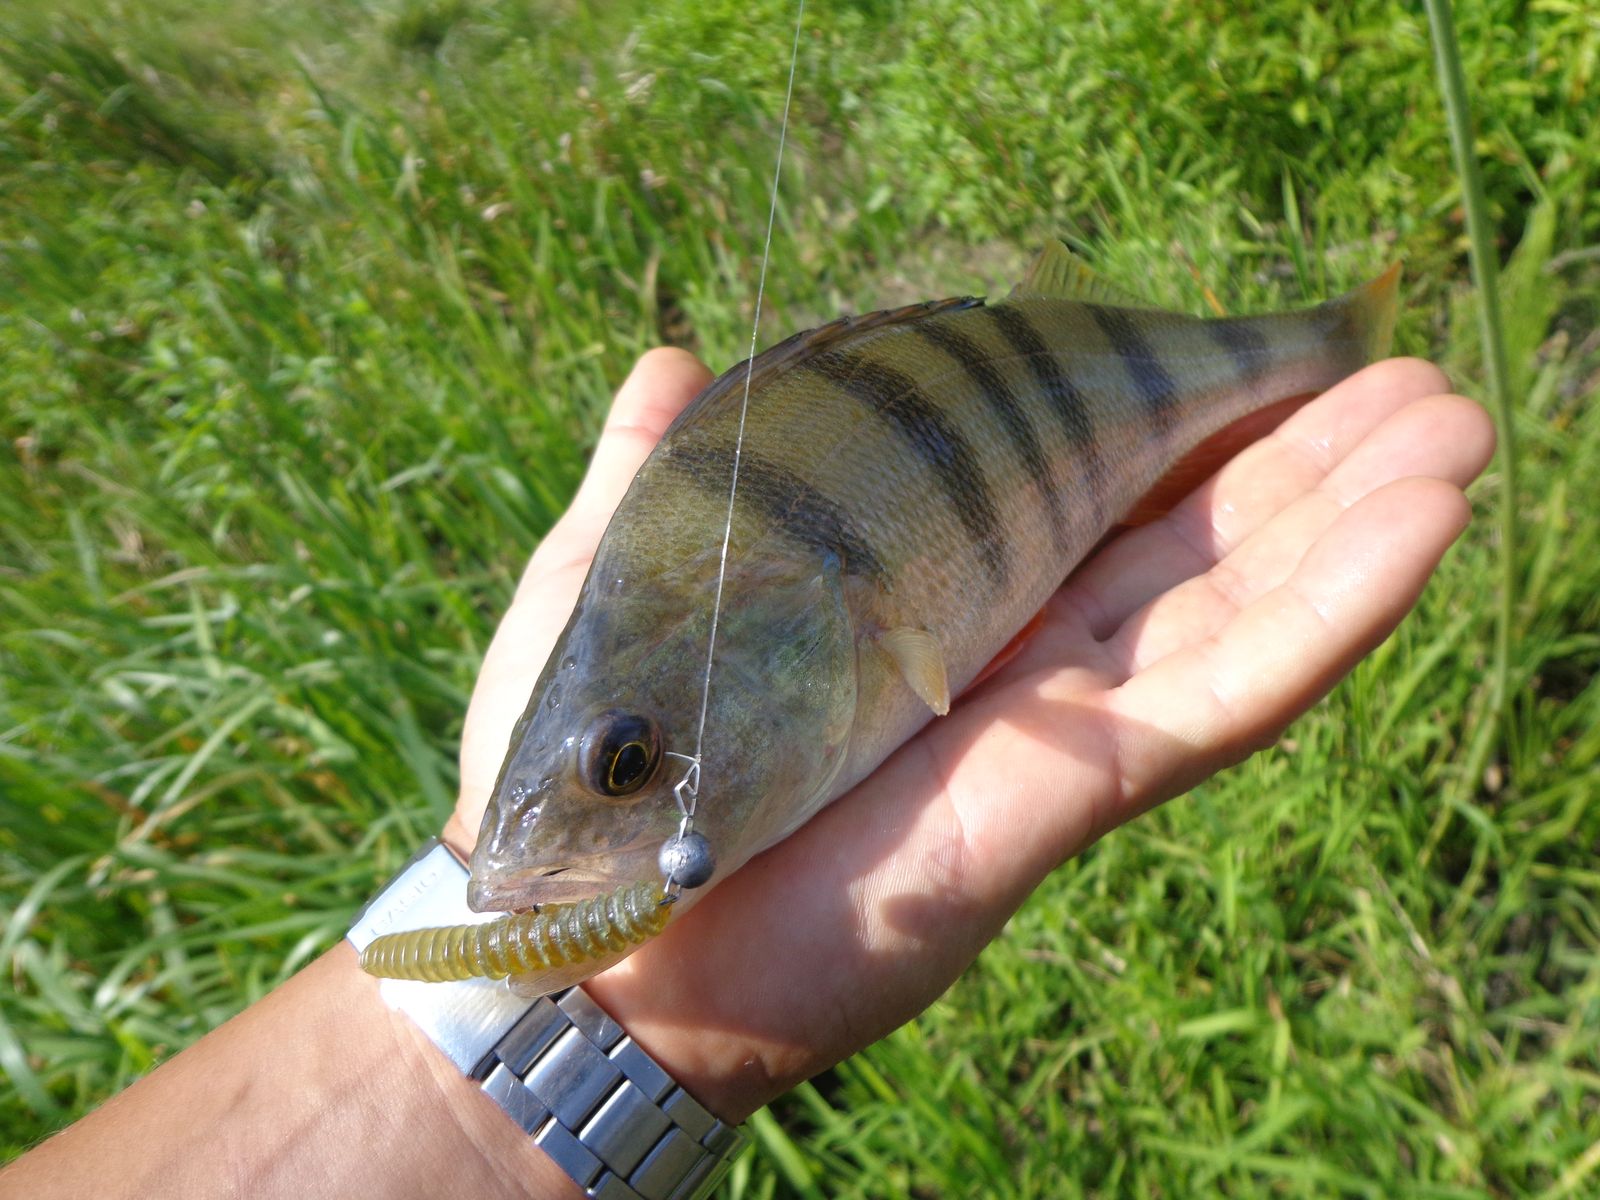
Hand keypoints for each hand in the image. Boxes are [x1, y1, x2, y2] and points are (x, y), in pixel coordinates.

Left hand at [443, 349, 1493, 1119]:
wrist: (599, 942)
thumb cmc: (596, 761)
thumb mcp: (615, 571)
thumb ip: (656, 467)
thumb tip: (665, 361)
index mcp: (921, 593)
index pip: (1076, 495)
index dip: (1173, 427)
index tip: (1256, 353)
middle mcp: (1009, 652)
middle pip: (1184, 541)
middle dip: (1296, 460)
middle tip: (1404, 378)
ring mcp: (1055, 717)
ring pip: (1234, 602)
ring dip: (1349, 515)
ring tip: (1451, 425)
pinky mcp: (1074, 782)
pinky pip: (1227, 691)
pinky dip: (1329, 610)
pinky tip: (1419, 526)